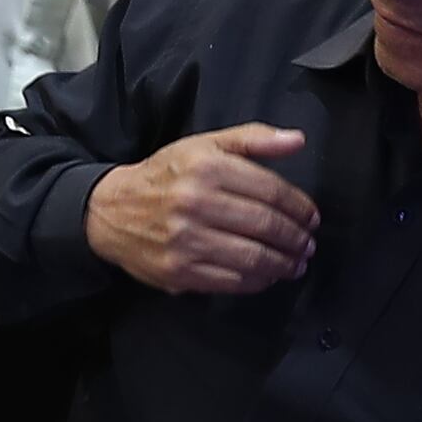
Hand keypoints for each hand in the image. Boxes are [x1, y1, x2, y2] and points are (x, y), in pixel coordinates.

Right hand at [80, 125, 316, 295]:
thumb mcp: (204, 145)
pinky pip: (232, 281)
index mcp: (206, 167)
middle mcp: (195, 202)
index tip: (311, 217)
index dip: (300, 207)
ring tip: (295, 262)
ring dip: (283, 263)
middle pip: (266, 226)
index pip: (271, 191)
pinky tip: (267, 275)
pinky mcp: (178, 271)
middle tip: (307, 243)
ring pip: (253, 258)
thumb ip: (252, 140)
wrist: (111, 210)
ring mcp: (185, 240)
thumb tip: (297, 141)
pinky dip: (257, 281)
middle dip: (296, 238)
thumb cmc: (164, 177)